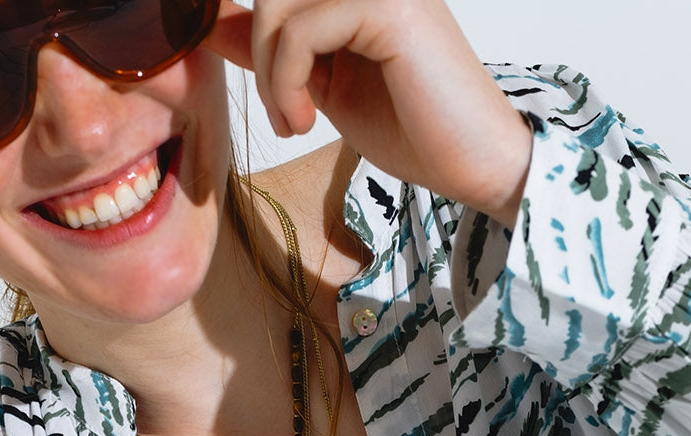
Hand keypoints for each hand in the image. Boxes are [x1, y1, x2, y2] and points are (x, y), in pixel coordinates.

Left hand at [204, 0, 532, 225]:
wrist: (476, 164)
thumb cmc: (415, 131)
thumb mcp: (324, 85)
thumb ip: (277, 51)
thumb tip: (214, 23)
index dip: (248, 27)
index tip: (252, 77)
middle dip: (260, 55)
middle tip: (283, 116)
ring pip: (280, 7)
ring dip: (273, 75)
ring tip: (295, 122)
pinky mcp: (388, 4)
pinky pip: (302, 31)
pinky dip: (288, 81)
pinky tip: (307, 122)